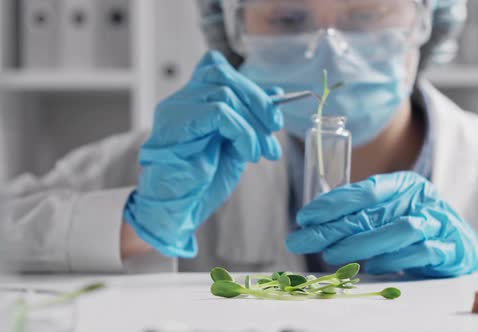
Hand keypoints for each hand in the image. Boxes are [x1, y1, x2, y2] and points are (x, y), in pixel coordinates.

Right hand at [124, 51, 282, 257]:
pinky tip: (248, 153)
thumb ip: (249, 120)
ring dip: (253, 123)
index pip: (216, 66)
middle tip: (275, 130)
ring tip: (261, 152)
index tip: (270, 114)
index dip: (248, 84)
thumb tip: (275, 96)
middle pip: (223, 74)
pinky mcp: (175, 123)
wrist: (178, 210)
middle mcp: (181, 99)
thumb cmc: (202, 183)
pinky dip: (242, 131)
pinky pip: (218, 112)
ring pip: (225, 93)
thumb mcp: (235, 145)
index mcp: (193, 101)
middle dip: (258, 101)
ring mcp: (175, 109)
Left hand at [286, 172, 477, 276]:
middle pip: (373, 212)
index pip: (365, 189)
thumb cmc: (416, 225)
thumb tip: (315, 227)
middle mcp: (422, 199)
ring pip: (399, 229)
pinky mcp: (449, 247)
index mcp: (404, 185)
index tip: (304, 216)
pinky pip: (421, 252)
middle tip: (303, 239)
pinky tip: (372, 266)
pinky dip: (395, 260)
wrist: (460, 243)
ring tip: (331, 254)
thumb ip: (361, 216)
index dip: (333, 202)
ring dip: (362, 243)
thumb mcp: (390, 213)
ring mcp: (437, 222)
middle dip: (332, 227)